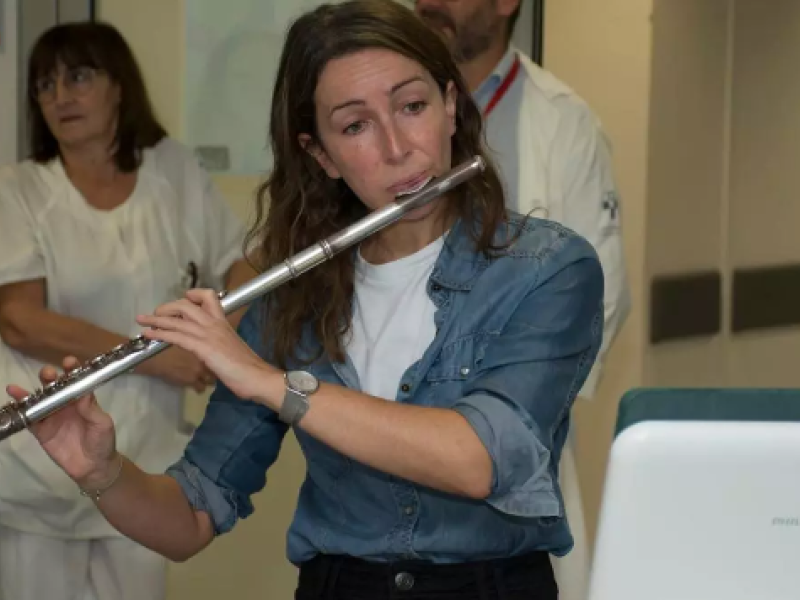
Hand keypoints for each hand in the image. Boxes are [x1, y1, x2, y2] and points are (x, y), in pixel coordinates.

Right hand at [5, 357, 118, 489]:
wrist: (93, 467)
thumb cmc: (102, 442)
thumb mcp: (102, 424)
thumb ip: (91, 409)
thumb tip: (83, 392)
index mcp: (82, 399)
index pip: (76, 381)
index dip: (72, 369)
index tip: (68, 362)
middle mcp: (66, 405)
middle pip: (54, 387)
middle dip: (49, 377)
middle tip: (47, 374)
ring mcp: (52, 417)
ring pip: (39, 400)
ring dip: (29, 392)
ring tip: (17, 387)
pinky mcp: (42, 431)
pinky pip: (29, 419)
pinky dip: (20, 411)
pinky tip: (13, 401)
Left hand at [136, 289, 278, 401]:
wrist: (258, 377)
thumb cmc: (249, 367)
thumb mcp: (233, 349)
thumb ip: (220, 345)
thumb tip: (212, 350)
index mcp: (223, 323)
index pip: (209, 297)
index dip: (194, 294)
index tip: (185, 298)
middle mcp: (214, 324)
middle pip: (186, 305)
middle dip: (167, 307)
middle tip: (156, 313)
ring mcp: (208, 334)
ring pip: (177, 320)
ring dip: (156, 319)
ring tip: (142, 320)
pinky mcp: (203, 347)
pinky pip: (177, 336)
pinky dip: (160, 333)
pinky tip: (150, 334)